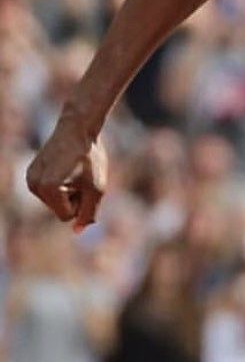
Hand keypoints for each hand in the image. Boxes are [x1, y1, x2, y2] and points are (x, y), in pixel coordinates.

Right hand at [26, 116, 108, 231]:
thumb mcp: (97, 189)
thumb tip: (77, 231)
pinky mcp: (31, 173)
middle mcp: (34, 185)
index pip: (67, 217)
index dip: (82, 204)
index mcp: (48, 189)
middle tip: (80, 176)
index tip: (84, 183)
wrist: (77, 130)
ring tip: (73, 172)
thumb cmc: (90, 159)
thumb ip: (88, 213)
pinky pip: (51, 192)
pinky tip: (65, 168)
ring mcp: (30, 179)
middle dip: (74, 199)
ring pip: (55, 202)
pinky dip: (60, 185)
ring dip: (68, 192)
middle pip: (59, 210)